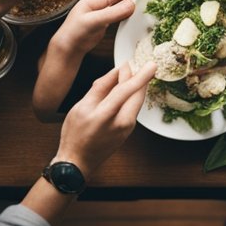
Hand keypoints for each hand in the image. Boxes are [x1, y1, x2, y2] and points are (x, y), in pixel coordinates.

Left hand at [48, 0, 151, 61]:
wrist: (66, 48)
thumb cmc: (75, 34)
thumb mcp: (93, 22)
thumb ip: (112, 13)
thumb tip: (132, 4)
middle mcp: (101, 2)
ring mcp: (103, 11)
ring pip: (124, 2)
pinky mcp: (105, 20)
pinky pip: (122, 12)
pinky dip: (132, 10)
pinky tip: (139, 13)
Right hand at [53, 62, 154, 180]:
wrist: (78, 161)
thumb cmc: (75, 133)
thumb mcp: (81, 107)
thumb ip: (100, 87)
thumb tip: (117, 71)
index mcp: (105, 115)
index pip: (127, 90)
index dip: (140, 75)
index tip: (151, 64)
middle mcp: (121, 123)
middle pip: (137, 95)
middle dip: (140, 78)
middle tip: (139, 65)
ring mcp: (128, 128)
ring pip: (136, 101)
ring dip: (135, 87)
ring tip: (127, 75)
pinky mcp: (129, 130)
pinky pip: (133, 108)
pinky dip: (130, 97)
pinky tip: (123, 91)